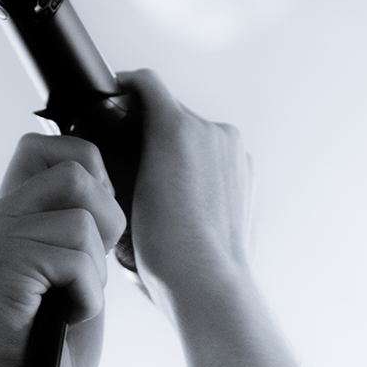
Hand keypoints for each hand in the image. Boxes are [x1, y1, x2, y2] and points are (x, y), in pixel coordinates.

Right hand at [0, 134, 127, 366]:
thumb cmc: (53, 346)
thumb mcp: (68, 269)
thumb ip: (73, 221)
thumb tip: (104, 180)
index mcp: (4, 214)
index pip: (46, 145)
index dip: (91, 173)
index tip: (99, 226)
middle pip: (75, 170)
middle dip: (106, 219)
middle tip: (91, 269)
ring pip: (81, 220)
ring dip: (95, 271)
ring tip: (70, 303)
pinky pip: (74, 258)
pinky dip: (86, 296)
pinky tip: (64, 318)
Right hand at [121, 70, 254, 303]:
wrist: (207, 283)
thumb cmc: (164, 250)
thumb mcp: (124, 197)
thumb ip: (124, 157)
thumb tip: (121, 151)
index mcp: (177, 128)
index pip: (145, 84)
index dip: (125, 87)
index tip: (116, 95)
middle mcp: (212, 132)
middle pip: (174, 113)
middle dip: (153, 129)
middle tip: (133, 156)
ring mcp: (236, 154)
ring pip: (199, 137)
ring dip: (181, 152)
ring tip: (163, 189)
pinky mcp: (250, 176)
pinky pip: (219, 161)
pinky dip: (204, 173)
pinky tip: (188, 203)